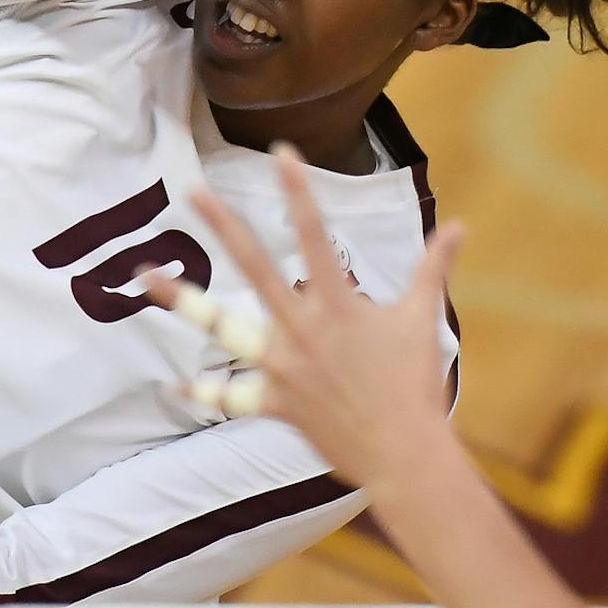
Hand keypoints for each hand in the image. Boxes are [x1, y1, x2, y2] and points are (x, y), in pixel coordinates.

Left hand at [142, 145, 464, 493]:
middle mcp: (301, 330)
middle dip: (222, 226)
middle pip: (254, 268)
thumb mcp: (423, 319)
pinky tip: (173, 382)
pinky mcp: (275, 404)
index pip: (315, 236)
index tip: (280, 153)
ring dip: (184, 301)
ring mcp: (282, 367)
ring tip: (147, 277)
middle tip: (191, 191)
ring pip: (224, 329)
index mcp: (337, 305)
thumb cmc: (416, 386)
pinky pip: (231, 396)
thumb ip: (434, 267)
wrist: (403, 455)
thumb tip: (460, 226)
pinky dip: (204, 390)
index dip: (298, 192)